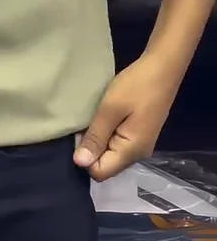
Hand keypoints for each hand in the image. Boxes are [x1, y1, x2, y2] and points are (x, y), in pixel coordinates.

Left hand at [73, 54, 179, 181]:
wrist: (163, 68)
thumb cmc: (136, 86)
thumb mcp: (110, 108)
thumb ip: (96, 137)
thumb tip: (80, 163)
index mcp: (132, 152)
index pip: (100, 172)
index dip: (85, 158)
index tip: (79, 134)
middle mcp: (138, 155)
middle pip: (106, 165)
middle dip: (91, 149)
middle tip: (84, 124)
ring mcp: (140, 144)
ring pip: (110, 154)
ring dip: (98, 140)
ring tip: (93, 118)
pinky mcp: (139, 134)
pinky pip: (117, 143)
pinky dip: (107, 134)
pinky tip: (103, 117)